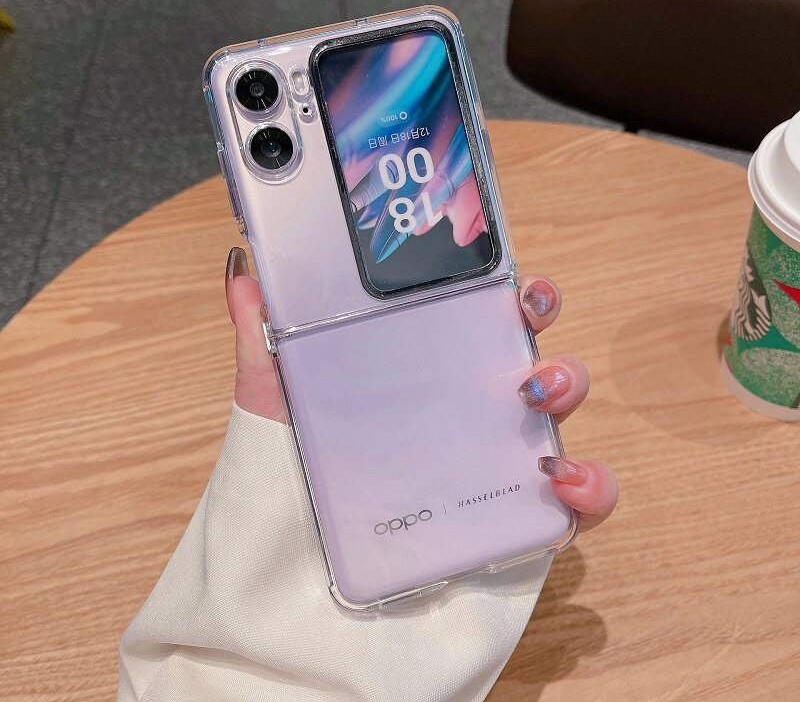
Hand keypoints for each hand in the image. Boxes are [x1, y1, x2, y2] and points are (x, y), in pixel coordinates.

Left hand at [225, 248, 617, 530]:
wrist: (304, 604)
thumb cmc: (294, 496)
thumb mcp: (274, 409)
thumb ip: (263, 342)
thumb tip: (243, 273)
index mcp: (423, 376)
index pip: (477, 319)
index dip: (504, 289)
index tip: (506, 274)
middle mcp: (468, 414)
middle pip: (526, 350)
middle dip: (540, 321)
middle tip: (523, 320)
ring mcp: (498, 465)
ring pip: (561, 416)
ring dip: (569, 386)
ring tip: (534, 394)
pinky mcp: (520, 523)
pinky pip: (581, 504)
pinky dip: (592, 486)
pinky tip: (561, 478)